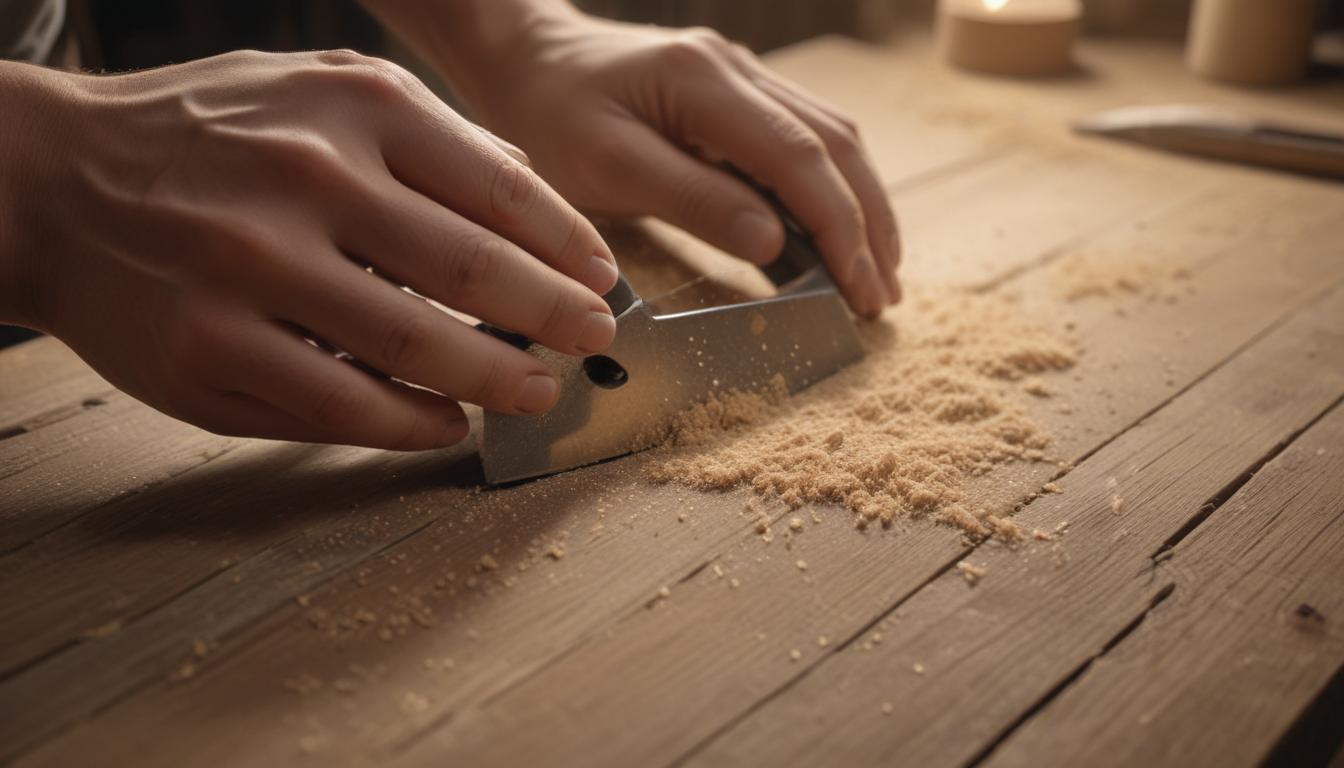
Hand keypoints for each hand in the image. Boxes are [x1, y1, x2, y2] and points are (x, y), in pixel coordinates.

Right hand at [0, 51, 619, 448]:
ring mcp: (254, 271)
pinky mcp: (212, 352)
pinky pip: (343, 405)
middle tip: (594, 342)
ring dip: (499, 381)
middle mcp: (307, 181)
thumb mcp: (318, 87)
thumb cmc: (207, 133)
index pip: (501, 188)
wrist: (52, 179)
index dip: (568, 246)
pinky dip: (414, 422)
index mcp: (352, 108)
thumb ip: (428, 134)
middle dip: (555, 317)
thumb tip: (533, 191)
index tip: (601, 279)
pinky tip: (450, 423)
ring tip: (539, 391)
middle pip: (475, 271)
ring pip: (418, 347)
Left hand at [395, 8, 900, 316]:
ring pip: (832, 137)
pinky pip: (804, 138)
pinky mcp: (736, 92)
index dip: (840, 226)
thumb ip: (691, 199)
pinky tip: (839, 233)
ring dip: (863, 206)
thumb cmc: (549, 114)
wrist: (526, 55)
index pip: (799, 157)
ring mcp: (742, 75)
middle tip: (882, 295)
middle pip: (835, 144)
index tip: (859, 288)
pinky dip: (831, 190)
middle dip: (869, 223)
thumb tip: (774, 242)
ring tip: (877, 272)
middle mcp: (737, 68)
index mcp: (704, 82)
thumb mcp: (605, 166)